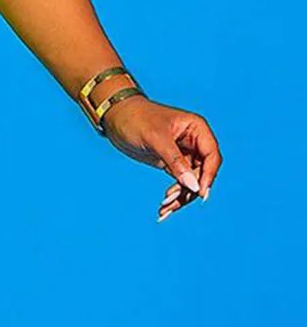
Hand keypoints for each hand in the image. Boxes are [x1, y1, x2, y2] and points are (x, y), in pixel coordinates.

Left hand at [97, 94, 221, 222]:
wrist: (115, 116)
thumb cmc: (136, 118)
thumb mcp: (155, 138)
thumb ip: (175, 161)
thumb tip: (195, 187)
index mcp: (197, 128)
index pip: (212, 156)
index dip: (208, 176)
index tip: (199, 193)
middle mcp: (194, 141)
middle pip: (203, 173)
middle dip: (190, 190)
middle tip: (171, 203)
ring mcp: (184, 154)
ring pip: (192, 182)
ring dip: (181, 197)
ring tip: (164, 209)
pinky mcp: (173, 163)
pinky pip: (181, 183)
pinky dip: (175, 195)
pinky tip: (164, 209)